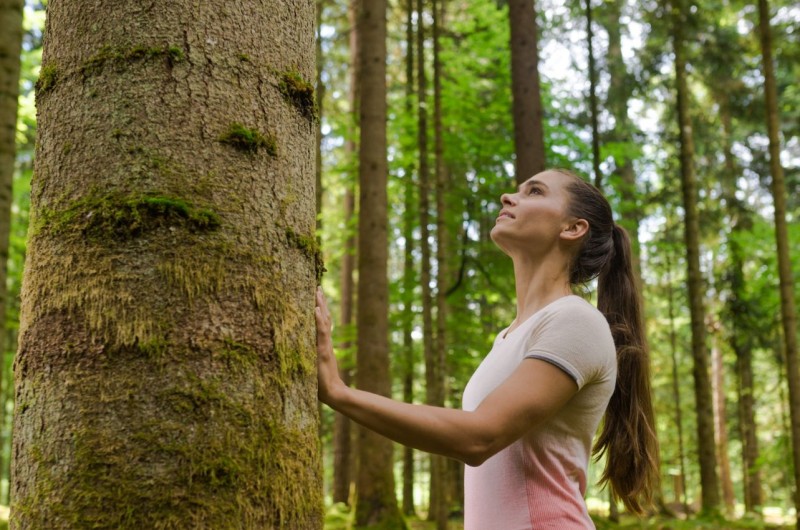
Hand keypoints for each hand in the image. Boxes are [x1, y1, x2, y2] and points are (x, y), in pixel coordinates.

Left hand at [315, 287, 342, 403]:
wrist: (332, 392)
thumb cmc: (320, 383)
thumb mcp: (311, 366)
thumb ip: (307, 358)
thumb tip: (293, 353)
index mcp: (323, 344)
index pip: (322, 323)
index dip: (320, 309)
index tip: (316, 296)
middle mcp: (325, 341)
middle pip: (324, 317)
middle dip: (321, 302)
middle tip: (317, 287)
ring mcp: (325, 345)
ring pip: (323, 321)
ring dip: (320, 305)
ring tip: (317, 291)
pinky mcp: (323, 350)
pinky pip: (321, 332)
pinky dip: (319, 319)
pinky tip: (316, 309)